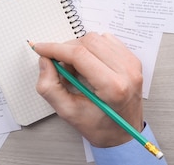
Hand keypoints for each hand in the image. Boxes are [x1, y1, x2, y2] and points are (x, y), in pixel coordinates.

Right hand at [31, 32, 143, 147]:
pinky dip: (92, 47)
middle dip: (66, 49)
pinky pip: (107, 40)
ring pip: (97, 38)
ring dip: (79, 48)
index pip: (79, 55)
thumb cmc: (99, 126)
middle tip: (60, 66)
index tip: (41, 48)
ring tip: (75, 68)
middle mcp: (126, 72)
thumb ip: (49, 87)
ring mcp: (132, 64)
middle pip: (88, 42)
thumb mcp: (68, 112)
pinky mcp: (133, 60)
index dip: (55, 48)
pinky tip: (89, 62)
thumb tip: (45, 61)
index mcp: (113, 88)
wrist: (123, 134)